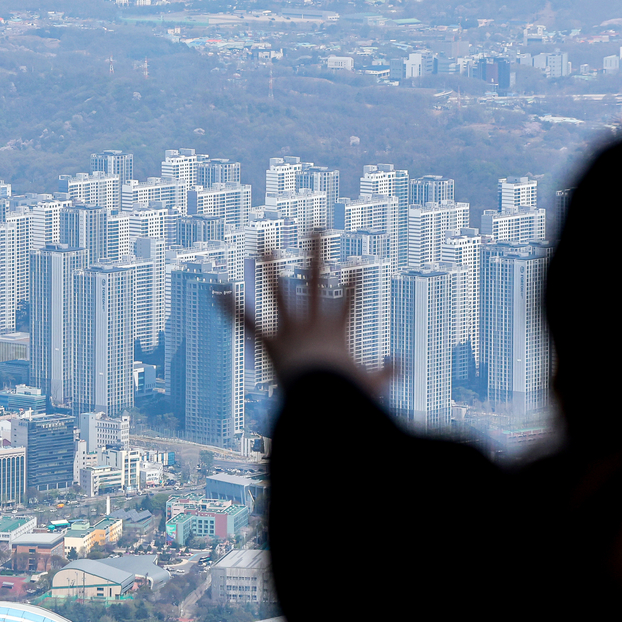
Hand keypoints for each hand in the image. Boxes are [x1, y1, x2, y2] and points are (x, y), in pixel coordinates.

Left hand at [221, 235, 390, 393]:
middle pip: (315, 279)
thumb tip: (404, 367)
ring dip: (269, 266)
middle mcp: (312, 322)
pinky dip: (230, 308)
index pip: (350, 302)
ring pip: (277, 291)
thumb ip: (385, 374)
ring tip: (261, 242)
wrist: (320, 396)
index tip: (358, 264)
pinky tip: (216, 290)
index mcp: (338, 331)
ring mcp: (290, 328)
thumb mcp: (370, 385)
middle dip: (316, 251)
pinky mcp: (269, 342)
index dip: (355, 283)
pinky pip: (246, 323)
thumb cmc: (346, 393)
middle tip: (315, 225)